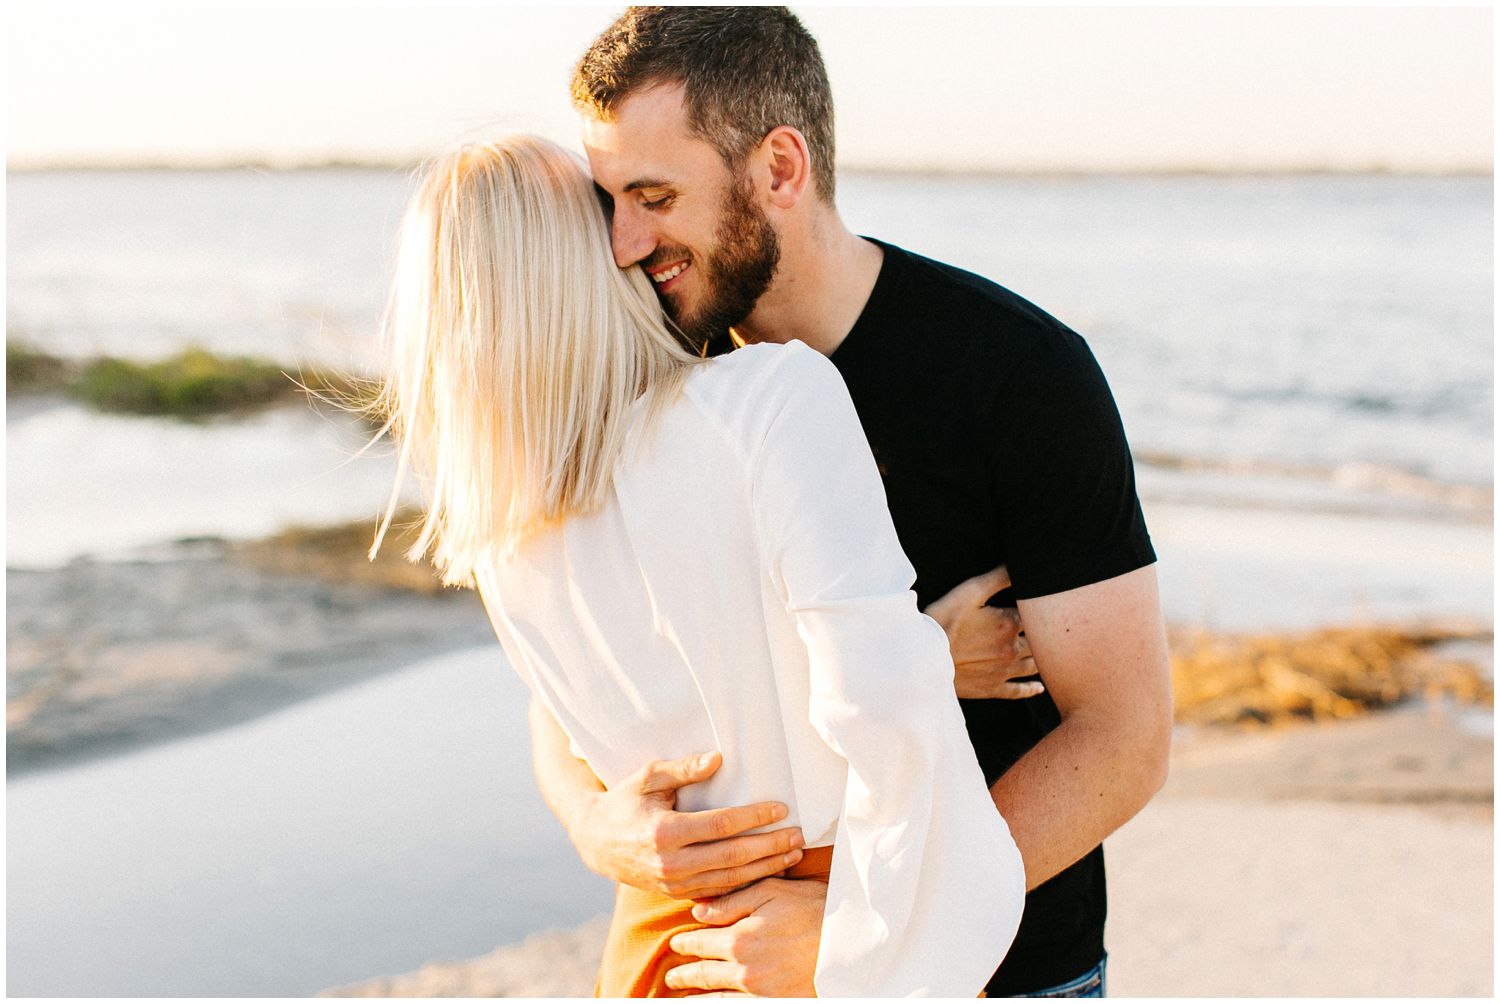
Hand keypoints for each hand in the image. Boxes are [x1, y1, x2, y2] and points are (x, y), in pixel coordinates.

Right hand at [571, 752, 805, 898]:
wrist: (596, 842)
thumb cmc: (626, 801)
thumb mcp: (649, 777)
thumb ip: (684, 768)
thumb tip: (719, 759)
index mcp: (665, 831)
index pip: (721, 825)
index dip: (754, 817)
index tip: (781, 809)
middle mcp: (671, 863)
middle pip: (732, 857)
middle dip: (770, 847)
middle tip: (799, 836)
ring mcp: (674, 883)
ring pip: (730, 879)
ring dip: (766, 867)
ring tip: (793, 854)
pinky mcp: (677, 894)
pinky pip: (719, 891)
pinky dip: (747, 883)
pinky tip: (769, 872)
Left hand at [664, 876, 825, 995]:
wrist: (850, 941)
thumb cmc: (813, 909)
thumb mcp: (772, 892)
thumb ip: (732, 902)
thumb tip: (697, 912)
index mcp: (738, 939)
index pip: (700, 943)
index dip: (685, 943)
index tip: (676, 943)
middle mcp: (743, 970)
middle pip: (703, 974)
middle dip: (685, 974)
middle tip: (672, 976)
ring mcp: (758, 992)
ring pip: (716, 998)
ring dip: (696, 998)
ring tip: (683, 998)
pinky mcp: (774, 1002)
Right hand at [924, 564, 1041, 699]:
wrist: (922, 659)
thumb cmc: (943, 620)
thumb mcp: (969, 592)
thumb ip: (998, 577)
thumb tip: (1019, 565)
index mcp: (1010, 623)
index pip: (1036, 614)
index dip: (1041, 609)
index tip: (1046, 605)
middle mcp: (1013, 649)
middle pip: (1041, 642)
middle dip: (1047, 635)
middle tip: (1056, 631)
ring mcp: (1004, 671)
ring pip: (1034, 666)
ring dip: (1044, 659)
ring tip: (1051, 655)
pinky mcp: (992, 688)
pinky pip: (1018, 691)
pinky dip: (1031, 689)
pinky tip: (1039, 688)